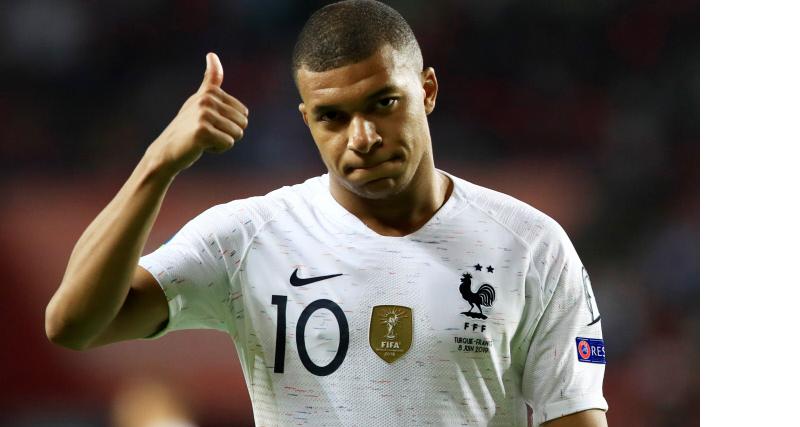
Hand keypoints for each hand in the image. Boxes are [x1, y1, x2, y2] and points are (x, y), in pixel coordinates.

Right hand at [148, 52, 248, 173]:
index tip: (211, 122)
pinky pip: (228, 143)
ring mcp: (204, 115)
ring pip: (237, 134)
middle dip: (228, 133)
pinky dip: (218, 149)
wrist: (167, 150)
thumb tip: (212, 54)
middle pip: (243, 123)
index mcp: (210, 92)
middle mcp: (207, 100)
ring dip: (223, 141)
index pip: (243, 112)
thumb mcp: (199, 100)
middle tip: (207, 132)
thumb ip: (210, 80)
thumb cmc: (187, 126)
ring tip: (204, 138)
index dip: (230, 123)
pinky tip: (202, 145)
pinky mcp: (203, 131)